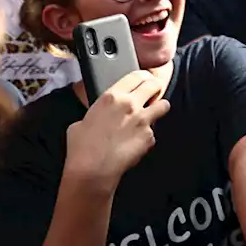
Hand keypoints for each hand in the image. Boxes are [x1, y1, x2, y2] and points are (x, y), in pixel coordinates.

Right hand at [65, 71, 169, 188]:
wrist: (92, 170)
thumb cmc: (82, 148)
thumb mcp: (81, 121)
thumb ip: (97, 112)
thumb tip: (99, 116)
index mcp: (112, 96)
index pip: (136, 75)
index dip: (143, 77)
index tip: (144, 80)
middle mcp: (130, 104)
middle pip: (154, 85)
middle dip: (155, 88)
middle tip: (152, 94)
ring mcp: (142, 120)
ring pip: (163, 105)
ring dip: (159, 108)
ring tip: (152, 115)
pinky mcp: (149, 137)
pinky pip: (153, 133)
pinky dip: (147, 137)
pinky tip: (136, 143)